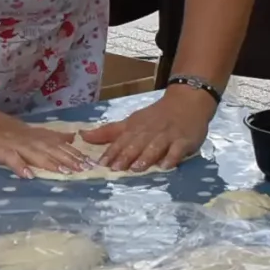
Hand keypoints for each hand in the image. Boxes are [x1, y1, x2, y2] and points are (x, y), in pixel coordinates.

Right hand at [0, 103, 94, 177]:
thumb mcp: (25, 130)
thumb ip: (46, 136)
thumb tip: (71, 138)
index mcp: (33, 135)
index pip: (57, 144)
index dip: (74, 153)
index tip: (91, 162)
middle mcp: (27, 139)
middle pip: (51, 150)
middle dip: (69, 160)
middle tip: (86, 169)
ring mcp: (13, 144)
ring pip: (35, 154)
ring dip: (51, 163)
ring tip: (66, 173)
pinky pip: (10, 158)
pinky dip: (20, 166)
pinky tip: (28, 175)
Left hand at [83, 85, 217, 171]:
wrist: (187, 101)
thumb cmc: (156, 116)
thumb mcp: (131, 121)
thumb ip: (108, 132)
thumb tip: (83, 136)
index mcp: (135, 127)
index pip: (121, 140)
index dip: (111, 152)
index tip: (101, 164)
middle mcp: (149, 131)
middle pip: (136, 143)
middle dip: (125, 155)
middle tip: (116, 169)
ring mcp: (168, 135)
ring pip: (155, 146)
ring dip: (146, 156)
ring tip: (137, 168)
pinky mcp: (184, 140)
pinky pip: (178, 149)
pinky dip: (172, 157)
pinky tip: (166, 166)